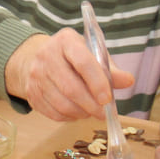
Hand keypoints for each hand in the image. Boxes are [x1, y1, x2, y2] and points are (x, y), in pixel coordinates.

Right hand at [4, 29, 133, 120]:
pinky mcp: (31, 92)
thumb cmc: (73, 57)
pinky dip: (69, 117)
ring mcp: (36, 75)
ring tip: (91, 112)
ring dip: (81, 113)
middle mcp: (47, 56)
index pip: (83, 62)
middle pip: (71, 87)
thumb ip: (110, 69)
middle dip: (91, 105)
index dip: (97, 82)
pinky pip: (53, 113)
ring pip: (62, 104)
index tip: (108, 99)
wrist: (39, 59)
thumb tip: (128, 81)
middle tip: (103, 113)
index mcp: (66, 41)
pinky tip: (77, 112)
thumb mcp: (92, 54)